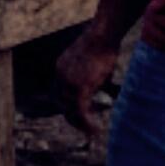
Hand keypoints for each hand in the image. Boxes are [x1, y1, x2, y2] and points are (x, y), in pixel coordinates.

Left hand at [55, 24, 121, 146]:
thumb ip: (93, 76)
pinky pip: (81, 111)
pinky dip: (87, 123)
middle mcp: (61, 76)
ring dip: (81, 123)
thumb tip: (101, 84)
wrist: (103, 34)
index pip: (59, 92)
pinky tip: (95, 130)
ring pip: (71, 110)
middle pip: (62, 103)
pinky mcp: (80, 87)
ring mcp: (69, 82)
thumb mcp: (93, 62)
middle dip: (72, 117)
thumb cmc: (104, 43)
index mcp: (61, 68)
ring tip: (93, 131)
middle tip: (85, 126)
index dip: (68, 104)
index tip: (79, 113)